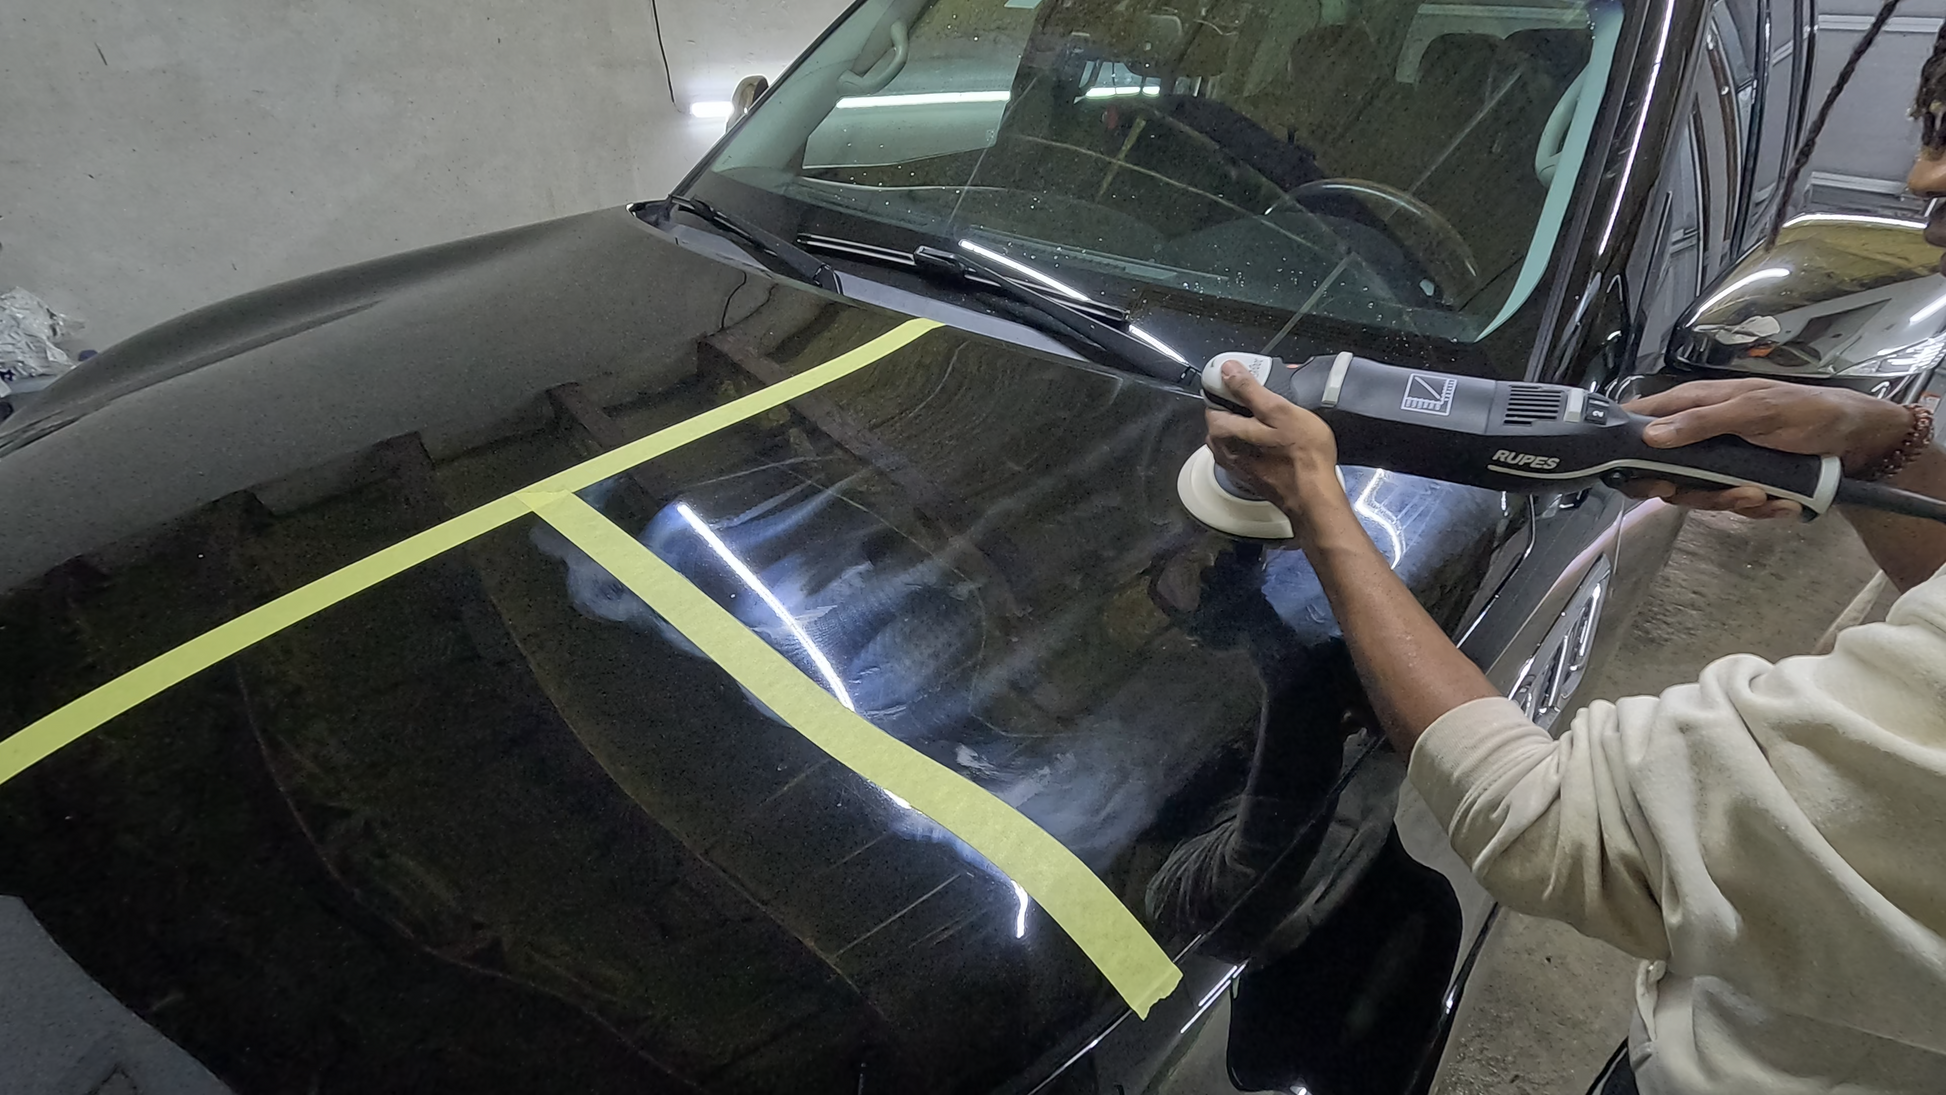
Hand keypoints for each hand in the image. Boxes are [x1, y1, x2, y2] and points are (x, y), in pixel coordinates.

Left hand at [1204, 360, 1347, 537]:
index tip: (1254, 382)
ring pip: (1236, 431)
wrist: (1313, 496)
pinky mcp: (1248, 473)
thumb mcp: (1278, 410)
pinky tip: (1278, 439)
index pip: (1214, 397)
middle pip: (1225, 415)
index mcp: (1222, 431)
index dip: (1233, 385)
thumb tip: (1228, 370)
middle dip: (1244, 404)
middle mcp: (1221, 449)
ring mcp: (1234, 464)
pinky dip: (1258, 439)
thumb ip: (1249, 389)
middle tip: (1272, 399)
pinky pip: (1246, 447)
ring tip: (1279, 418)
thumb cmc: (1300, 455)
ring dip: (1253, 422)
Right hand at [1622, 378, 1911, 518]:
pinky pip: (1730, 504)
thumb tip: (1649, 436)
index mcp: (1695, 405)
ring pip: (1696, 493)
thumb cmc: (1808, 411)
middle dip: (1685, 490)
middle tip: (1706, 494)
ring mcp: (1719, 461)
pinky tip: (1779, 503)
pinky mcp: (1740, 482)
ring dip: (1727, 501)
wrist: (1858, 440)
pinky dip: (1756, 509)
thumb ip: (1703, 422)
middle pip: (1661, 470)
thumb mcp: (1756, 411)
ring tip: (1761, 497)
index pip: (1641, 421)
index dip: (1625, 448)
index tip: (1632, 474)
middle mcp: (1699, 434)